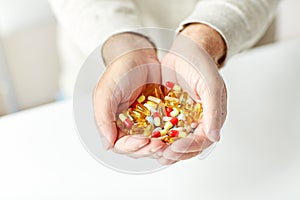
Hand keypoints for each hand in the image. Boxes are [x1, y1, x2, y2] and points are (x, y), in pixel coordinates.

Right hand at [94, 33, 165, 157]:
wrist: (140, 56)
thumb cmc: (119, 72)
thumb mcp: (105, 92)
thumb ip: (103, 117)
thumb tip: (107, 144)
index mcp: (114, 124)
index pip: (121, 145)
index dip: (132, 147)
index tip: (142, 141)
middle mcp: (131, 127)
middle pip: (139, 148)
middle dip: (149, 149)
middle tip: (159, 144)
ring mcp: (147, 122)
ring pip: (154, 143)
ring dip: (161, 145)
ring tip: (169, 142)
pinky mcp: (161, 117)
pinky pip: (167, 130)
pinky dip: (171, 135)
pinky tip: (177, 134)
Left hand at [158, 24, 227, 164]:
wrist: (187, 49)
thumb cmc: (202, 65)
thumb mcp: (211, 85)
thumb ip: (214, 111)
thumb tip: (214, 137)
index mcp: (212, 116)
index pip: (203, 139)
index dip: (190, 147)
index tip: (175, 148)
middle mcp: (199, 119)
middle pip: (189, 144)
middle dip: (177, 152)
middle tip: (163, 156)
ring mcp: (185, 116)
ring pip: (177, 138)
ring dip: (167, 148)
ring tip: (155, 153)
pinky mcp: (172, 111)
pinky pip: (166, 127)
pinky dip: (159, 135)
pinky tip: (149, 139)